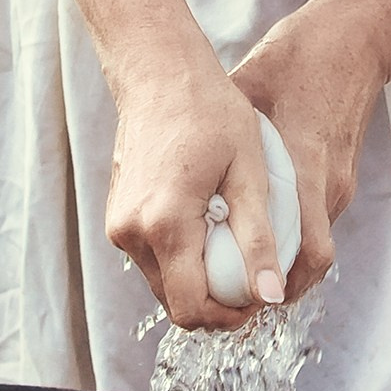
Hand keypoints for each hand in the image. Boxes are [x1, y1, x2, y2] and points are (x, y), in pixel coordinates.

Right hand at [105, 52, 283, 329]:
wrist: (161, 74)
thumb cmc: (212, 112)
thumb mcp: (250, 172)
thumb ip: (259, 239)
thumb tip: (272, 296)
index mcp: (165, 223)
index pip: (192, 308)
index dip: (231, 316)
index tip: (263, 294)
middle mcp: (132, 232)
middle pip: (177, 302)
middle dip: (218, 302)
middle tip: (256, 273)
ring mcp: (119, 226)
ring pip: (164, 283)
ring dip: (200, 280)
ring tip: (236, 243)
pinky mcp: (118, 218)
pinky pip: (154, 258)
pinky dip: (183, 258)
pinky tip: (211, 227)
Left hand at [231, 0, 390, 300]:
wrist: (355, 39)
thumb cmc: (298, 58)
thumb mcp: (248, 88)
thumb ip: (221, 132)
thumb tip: (175, 163)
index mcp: (306, 166)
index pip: (305, 252)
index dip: (277, 289)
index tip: (241, 303)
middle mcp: (329, 185)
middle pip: (310, 264)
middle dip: (276, 292)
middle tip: (233, 305)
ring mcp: (340, 184)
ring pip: (311, 247)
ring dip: (282, 268)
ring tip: (238, 278)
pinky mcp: (343, 178)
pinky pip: (315, 223)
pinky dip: (289, 240)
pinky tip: (256, 236)